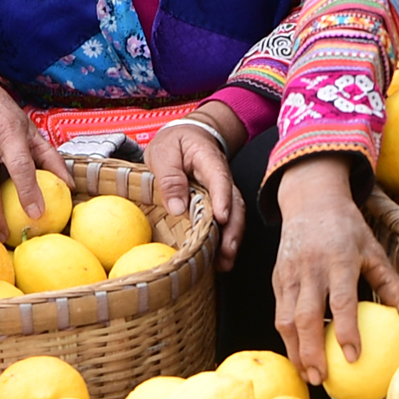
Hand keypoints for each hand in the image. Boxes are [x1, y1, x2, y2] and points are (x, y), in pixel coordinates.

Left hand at [144, 104, 245, 269]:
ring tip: (225, 264)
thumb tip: (177, 208)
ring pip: (234, 216)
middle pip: (235, 203)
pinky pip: (225, 222)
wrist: (187, 135)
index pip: (220, 178)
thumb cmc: (174, 143)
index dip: (222, 198)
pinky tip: (219, 260)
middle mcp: (222, 178)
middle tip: (227, 253)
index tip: (221, 217)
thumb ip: (170, 177)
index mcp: (209, 159)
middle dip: (233, 229)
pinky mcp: (217, 204)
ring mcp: (222, 192)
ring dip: (232, 240)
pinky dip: (224, 240)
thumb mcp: (163, 152)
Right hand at [272, 154, 398, 386]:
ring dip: (295, 350)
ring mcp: (290, 273)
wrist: (309, 200)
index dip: (347, 330)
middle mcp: (311, 267)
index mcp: (339, 259)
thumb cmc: (347, 229)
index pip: (341, 300)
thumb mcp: (373, 248)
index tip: (354, 357)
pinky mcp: (277, 277)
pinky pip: (279, 312)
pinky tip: (299, 354)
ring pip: (286, 318)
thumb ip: (388, 281)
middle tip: (323, 379)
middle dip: (312, 351)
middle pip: (306, 316)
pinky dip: (287, 337)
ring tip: (308, 375)